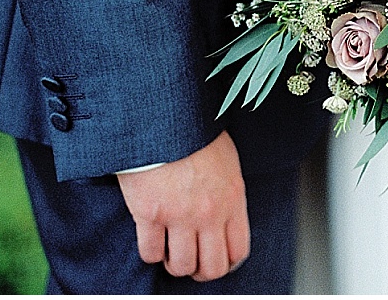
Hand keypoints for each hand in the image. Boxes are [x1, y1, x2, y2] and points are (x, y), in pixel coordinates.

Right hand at [117, 131, 249, 281]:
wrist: (164, 117)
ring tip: (170, 251)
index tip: (217, 260)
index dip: (226, 263)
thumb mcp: (227, 161)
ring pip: (181, 266)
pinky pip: (150, 253)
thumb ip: (228, 192)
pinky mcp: (149, 214)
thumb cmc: (194, 133)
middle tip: (192, 263)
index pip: (238, 250)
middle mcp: (210, 213)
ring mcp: (179, 215)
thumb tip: (227, 214)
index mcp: (233, 198)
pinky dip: (150, 253)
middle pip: (212, 267)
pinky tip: (152, 239)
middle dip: (201, 271)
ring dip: (175, 264)